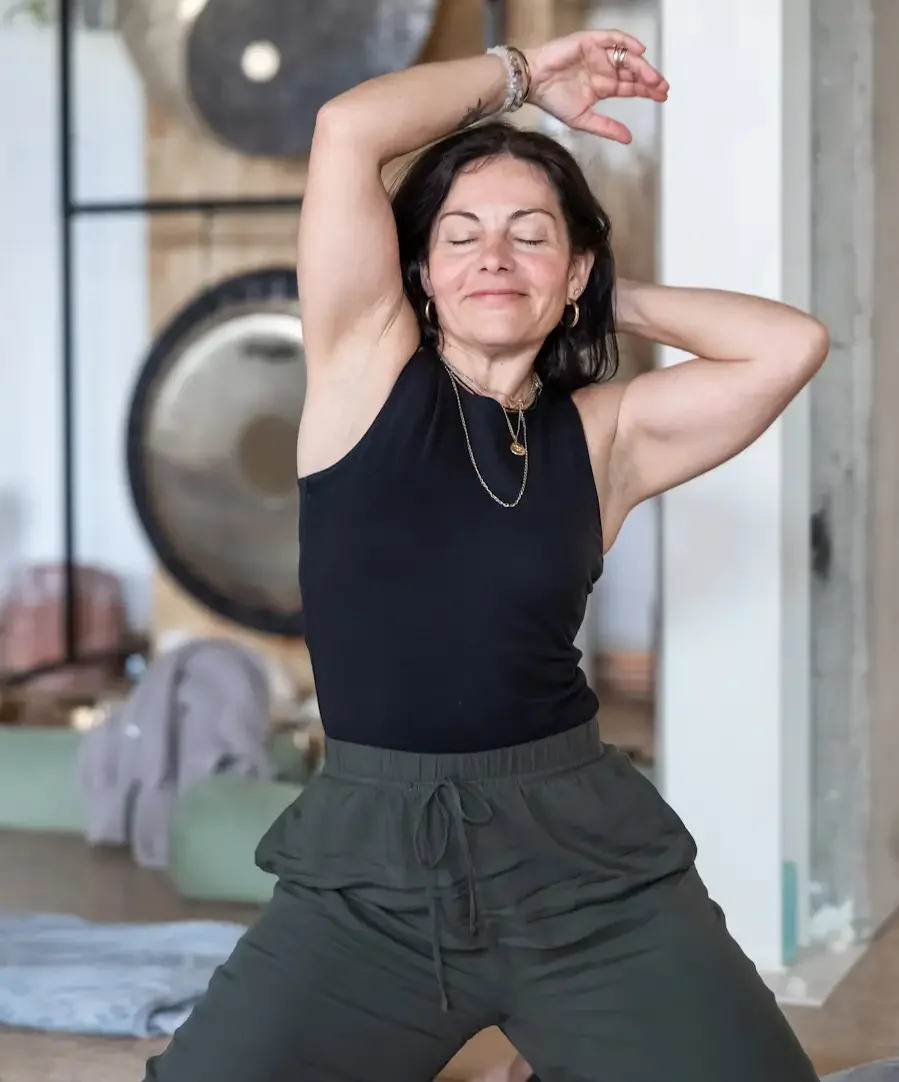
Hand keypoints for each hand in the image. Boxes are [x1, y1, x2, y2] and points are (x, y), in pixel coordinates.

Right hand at [525, 30, 667, 142]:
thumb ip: (607, 128)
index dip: (646, 91)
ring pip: (627, 57)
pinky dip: (627, 42)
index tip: (662, 97)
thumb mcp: (583, 120)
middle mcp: (603, 69)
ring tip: (653, 77)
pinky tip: (639, 52)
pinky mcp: (590, 42)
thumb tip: (628, 139)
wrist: (533, 83)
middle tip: (663, 88)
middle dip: (649, 79)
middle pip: (633, 72)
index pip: (630, 87)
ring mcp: (598, 54)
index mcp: (602, 87)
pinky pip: (613, 38)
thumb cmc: (552, 100)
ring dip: (642, 66)